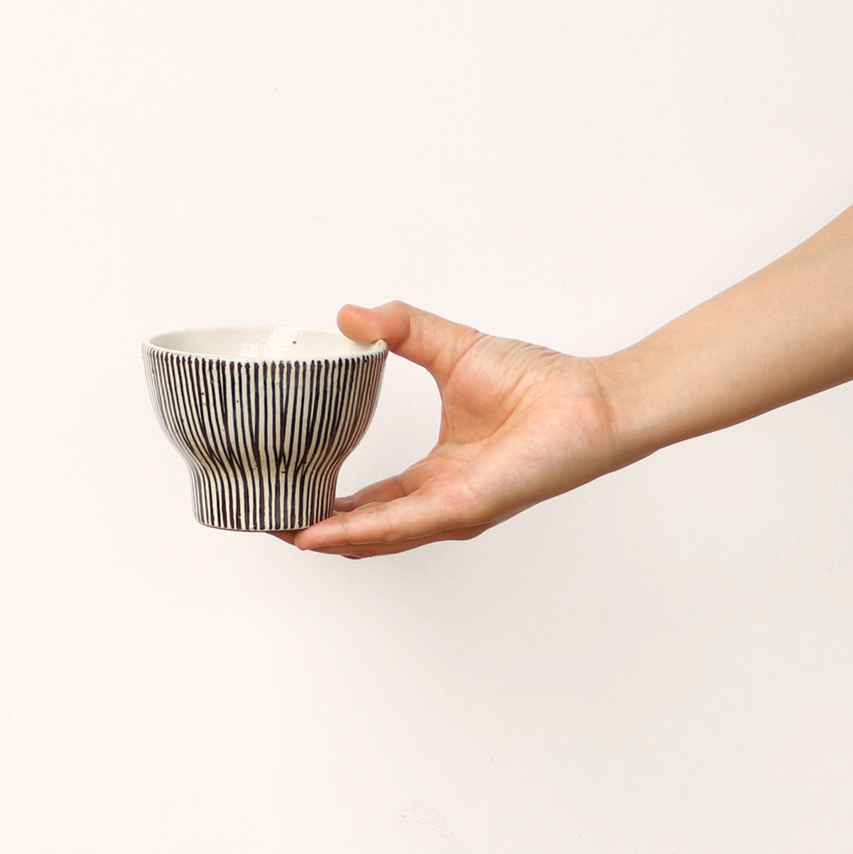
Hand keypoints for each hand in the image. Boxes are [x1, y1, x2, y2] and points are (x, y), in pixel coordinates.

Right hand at [285, 301, 629, 557]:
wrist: (588, 398)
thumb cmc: (535, 381)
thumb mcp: (448, 347)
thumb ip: (399, 329)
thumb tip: (350, 315)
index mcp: (435, 475)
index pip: (368, 502)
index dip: (324, 503)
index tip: (283, 489)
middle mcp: (439, 502)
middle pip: (362, 531)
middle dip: (311, 530)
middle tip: (264, 517)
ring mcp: (451, 511)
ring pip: (372, 538)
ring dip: (322, 538)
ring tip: (276, 529)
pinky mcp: (465, 506)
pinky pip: (400, 525)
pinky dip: (356, 531)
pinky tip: (319, 531)